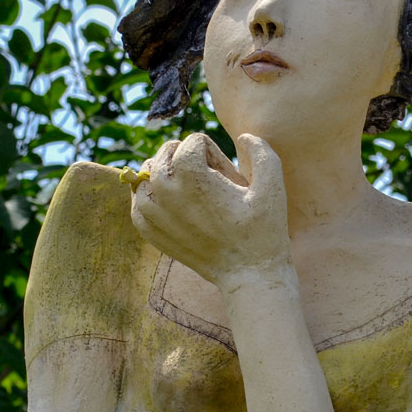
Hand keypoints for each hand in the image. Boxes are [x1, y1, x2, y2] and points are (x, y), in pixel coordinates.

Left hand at [129, 133, 292, 291]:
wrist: (248, 274)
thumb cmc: (263, 230)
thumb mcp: (272, 186)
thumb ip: (261, 151)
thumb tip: (243, 137)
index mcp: (191, 176)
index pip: (191, 142)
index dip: (212, 152)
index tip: (223, 173)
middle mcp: (164, 192)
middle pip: (165, 153)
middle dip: (186, 157)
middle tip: (209, 180)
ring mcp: (152, 213)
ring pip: (146, 174)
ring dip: (165, 173)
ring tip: (190, 190)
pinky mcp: (148, 230)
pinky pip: (138, 199)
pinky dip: (151, 195)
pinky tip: (172, 203)